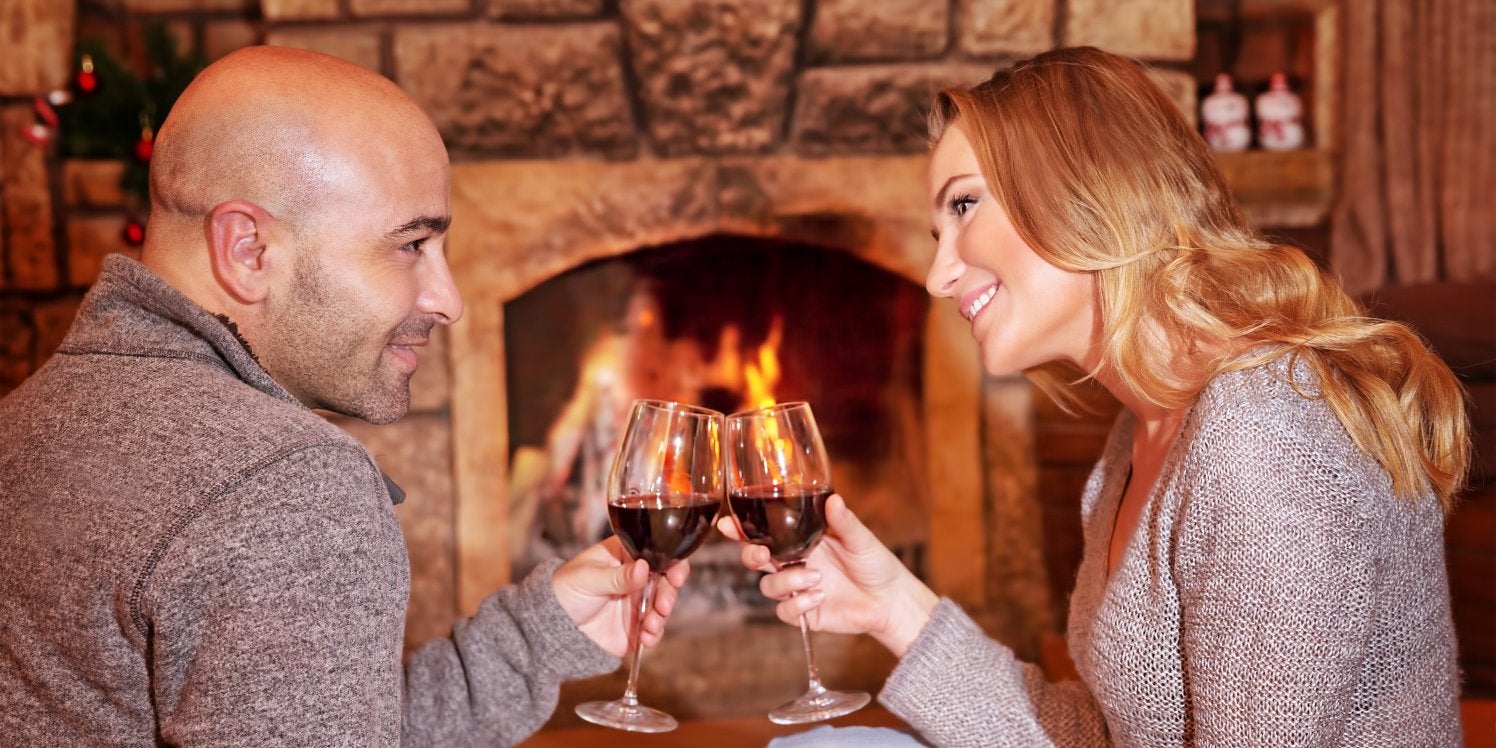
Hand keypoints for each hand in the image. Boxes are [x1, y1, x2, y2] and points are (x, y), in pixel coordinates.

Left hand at [552, 537, 689, 656]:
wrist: (552, 627)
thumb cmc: (564, 590)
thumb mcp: (588, 578)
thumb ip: (617, 576)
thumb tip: (644, 568)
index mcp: (626, 557)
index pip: (656, 553)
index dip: (672, 562)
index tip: (675, 575)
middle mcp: (636, 578)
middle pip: (666, 581)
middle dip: (669, 594)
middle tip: (663, 605)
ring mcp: (637, 602)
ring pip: (663, 606)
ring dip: (662, 616)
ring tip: (649, 625)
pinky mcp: (635, 627)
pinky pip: (653, 630)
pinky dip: (654, 634)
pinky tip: (646, 636)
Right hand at [717, 494, 938, 656]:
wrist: (890, 600)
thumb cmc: (876, 563)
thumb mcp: (861, 539)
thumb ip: (844, 521)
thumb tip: (833, 499)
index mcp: (802, 539)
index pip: (764, 531)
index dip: (741, 528)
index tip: (728, 523)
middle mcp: (794, 562)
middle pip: (755, 558)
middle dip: (750, 555)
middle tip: (763, 554)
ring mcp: (797, 588)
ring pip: (768, 585)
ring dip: (786, 580)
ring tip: (816, 578)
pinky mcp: (804, 612)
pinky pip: (784, 610)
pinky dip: (797, 603)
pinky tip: (820, 596)